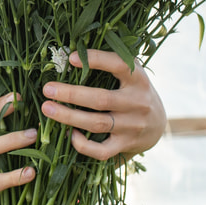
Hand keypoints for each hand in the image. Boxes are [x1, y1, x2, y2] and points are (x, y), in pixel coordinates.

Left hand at [41, 49, 165, 160]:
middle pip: (101, 99)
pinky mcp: (125, 145)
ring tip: (47, 109)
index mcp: (138, 80)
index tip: (71, 58)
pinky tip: (70, 135)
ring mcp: (132, 127)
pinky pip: (101, 150)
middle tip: (47, 89)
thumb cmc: (134, 93)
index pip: (120, 66)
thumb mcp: (132, 75)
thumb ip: (111, 65)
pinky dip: (83, 145)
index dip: (97, 60)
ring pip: (97, 123)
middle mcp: (137, 103)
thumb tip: (72, 54)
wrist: (158, 125)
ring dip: (69, 117)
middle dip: (71, 94)